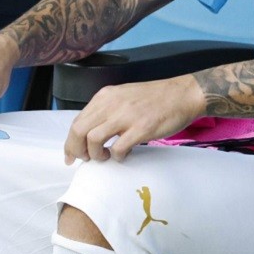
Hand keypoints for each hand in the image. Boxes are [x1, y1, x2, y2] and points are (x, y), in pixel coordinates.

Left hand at [64, 75, 203, 162]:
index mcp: (106, 96)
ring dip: (95, 154)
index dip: (70, 142)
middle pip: (79, 131)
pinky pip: (118, 148)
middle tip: (85, 160)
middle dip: (77, 150)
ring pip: (93, 139)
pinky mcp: (141, 128)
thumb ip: (106, 111)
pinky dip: (117, 156)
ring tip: (105, 157)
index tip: (72, 155)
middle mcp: (112, 103)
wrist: (183, 94)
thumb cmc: (155, 98)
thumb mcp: (124, 97)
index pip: (77, 121)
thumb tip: (90, 134)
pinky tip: (124, 155)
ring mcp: (126, 116)